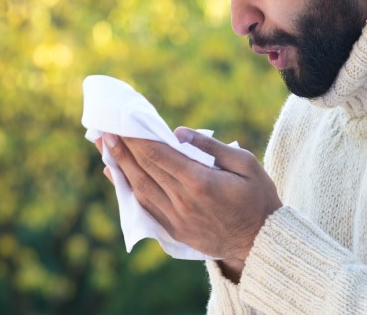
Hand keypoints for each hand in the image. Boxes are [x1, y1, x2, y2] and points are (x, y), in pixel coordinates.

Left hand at [99, 127, 281, 269]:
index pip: (158, 155)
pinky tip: (117, 176)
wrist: (263, 242)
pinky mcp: (175, 231)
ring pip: (140, 190)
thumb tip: (178, 133)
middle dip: (122, 148)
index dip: (136, 139)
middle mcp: (183, 202)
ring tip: (104, 148)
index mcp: (200, 182)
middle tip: (103, 130)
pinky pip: (145, 208)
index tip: (120, 123)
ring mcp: (177, 220)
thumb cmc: (259, 197)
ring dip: (120, 167)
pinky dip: (129, 190)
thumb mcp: (245, 163)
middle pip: (144, 171)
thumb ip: (211, 146)